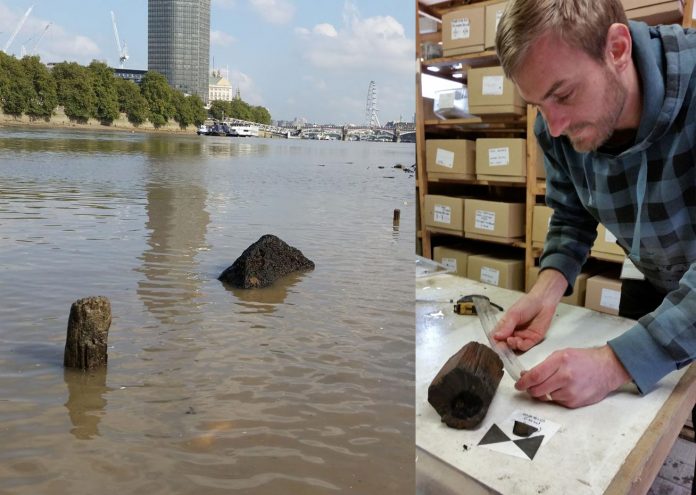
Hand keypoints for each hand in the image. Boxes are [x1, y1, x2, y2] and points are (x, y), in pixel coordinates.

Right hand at [493, 269, 566, 350]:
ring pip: (514, 348)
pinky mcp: (532, 340)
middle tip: (502, 347)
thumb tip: (496, 336)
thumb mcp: (513, 314)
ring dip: (512, 346)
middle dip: (503, 348)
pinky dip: (521, 346)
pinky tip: (519, 342)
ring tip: (512, 340)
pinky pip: (525, 347)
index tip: (494, 345)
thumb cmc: (526, 304)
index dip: (494, 342)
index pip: (496, 337)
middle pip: (504, 345)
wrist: (543, 302)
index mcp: (504, 327)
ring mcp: (522, 337)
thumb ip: (506, 326)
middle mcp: (512, 334)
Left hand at [515, 345, 631, 407]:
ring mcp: (571, 392)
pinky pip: (557, 402)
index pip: (535, 376)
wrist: (607, 368)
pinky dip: (556, 397)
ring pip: (546, 397)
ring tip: (552, 384)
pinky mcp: (575, 403)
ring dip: (544, 393)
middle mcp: (565, 377)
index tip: (518, 385)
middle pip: (537, 390)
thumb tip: (526, 376)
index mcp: (560, 361)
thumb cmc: (583, 359)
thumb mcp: (561, 354)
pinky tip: (564, 389)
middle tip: (529, 387)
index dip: (523, 382)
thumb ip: (543, 365)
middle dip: (530, 390)